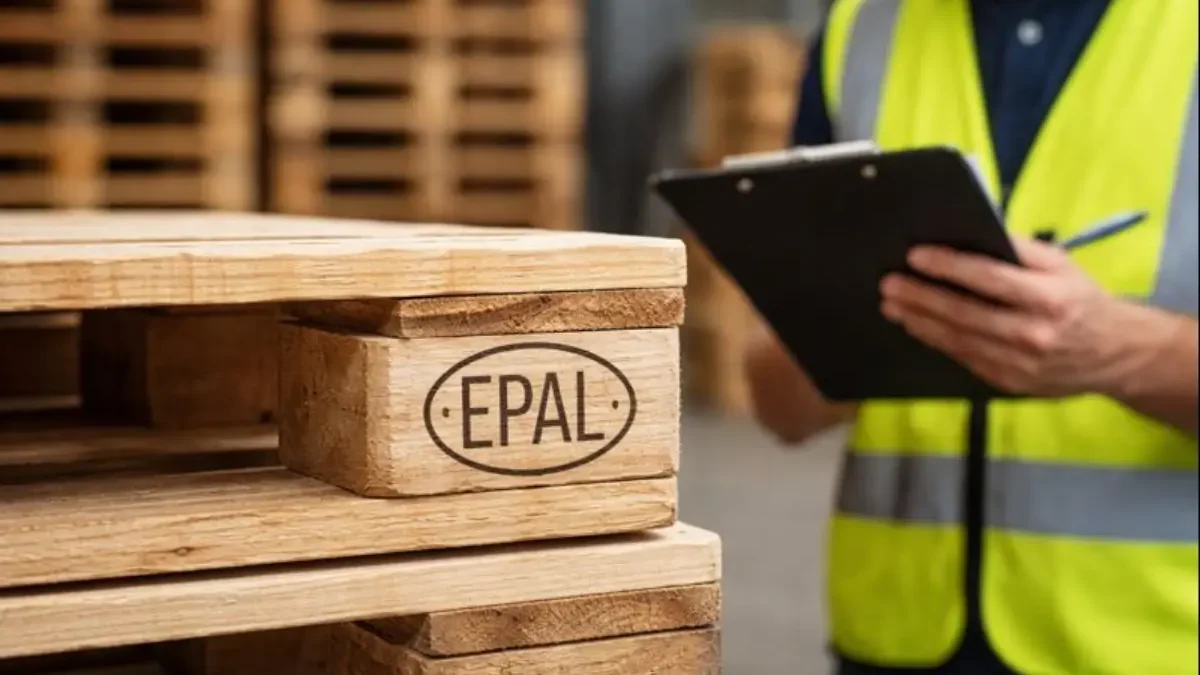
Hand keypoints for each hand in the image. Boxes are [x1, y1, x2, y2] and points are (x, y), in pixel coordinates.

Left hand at [878, 236, 1142, 396]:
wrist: (1116, 355)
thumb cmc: (1082, 300)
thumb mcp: (1062, 265)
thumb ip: (1020, 250)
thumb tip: (973, 233)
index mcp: (1049, 298)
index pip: (989, 279)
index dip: (949, 267)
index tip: (915, 255)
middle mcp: (1033, 334)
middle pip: (965, 314)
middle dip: (921, 297)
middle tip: (888, 284)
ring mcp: (1020, 364)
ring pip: (959, 341)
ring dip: (919, 321)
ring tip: (892, 305)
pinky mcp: (1009, 383)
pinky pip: (965, 359)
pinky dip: (937, 341)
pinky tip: (916, 325)